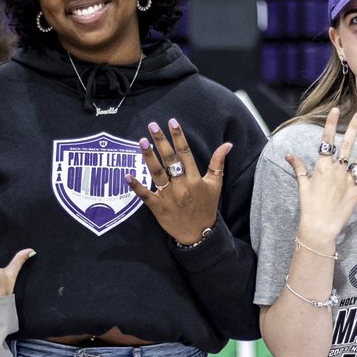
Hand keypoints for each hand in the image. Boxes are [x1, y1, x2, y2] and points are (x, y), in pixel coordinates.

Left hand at [125, 119, 230, 245]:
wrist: (199, 235)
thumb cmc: (206, 207)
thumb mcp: (215, 185)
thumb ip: (218, 163)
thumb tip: (228, 144)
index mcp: (195, 179)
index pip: (186, 153)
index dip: (178, 137)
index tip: (172, 122)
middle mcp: (182, 186)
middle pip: (170, 160)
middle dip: (161, 142)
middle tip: (152, 125)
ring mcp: (169, 197)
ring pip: (157, 174)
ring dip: (149, 158)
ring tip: (141, 142)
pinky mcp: (158, 208)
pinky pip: (146, 196)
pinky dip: (137, 187)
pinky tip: (128, 176)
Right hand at [291, 108, 356, 246]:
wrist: (319, 227)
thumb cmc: (309, 206)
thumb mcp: (302, 185)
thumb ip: (298, 168)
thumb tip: (289, 155)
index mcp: (323, 167)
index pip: (327, 140)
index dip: (332, 124)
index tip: (336, 110)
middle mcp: (337, 170)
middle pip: (346, 145)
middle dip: (353, 128)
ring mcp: (349, 181)